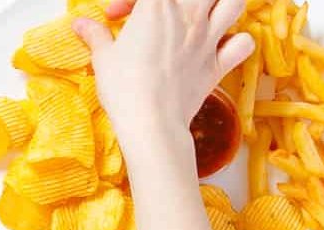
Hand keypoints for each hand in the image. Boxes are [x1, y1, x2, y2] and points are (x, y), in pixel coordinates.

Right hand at [74, 0, 253, 151]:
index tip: (114, 16)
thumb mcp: (103, 59)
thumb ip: (96, 35)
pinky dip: (237, 41)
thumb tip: (79, 24)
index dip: (128, 0)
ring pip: (233, 2)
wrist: (150, 124)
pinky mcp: (218, 65)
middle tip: (160, 11)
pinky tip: (222, 45)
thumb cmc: (124, 89)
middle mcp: (188, 15)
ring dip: (220, 4)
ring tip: (202, 13)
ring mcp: (208, 39)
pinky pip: (244, 44)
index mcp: (156, 6)